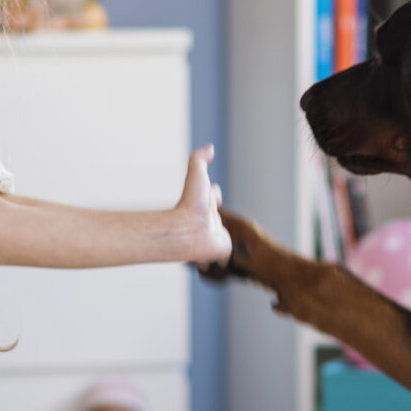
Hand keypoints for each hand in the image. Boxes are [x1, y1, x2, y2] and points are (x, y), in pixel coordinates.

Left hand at [175, 146, 231, 267]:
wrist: (186, 232)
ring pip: (219, 237)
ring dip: (220, 239)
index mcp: (207, 203)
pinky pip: (222, 257)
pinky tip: (221, 264)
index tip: (215, 192)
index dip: (214, 193)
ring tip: (223, 241)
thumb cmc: (190, 204)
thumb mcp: (197, 174)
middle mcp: (210, 220)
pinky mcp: (221, 251)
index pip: (212, 195)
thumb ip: (200, 158)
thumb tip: (210, 147)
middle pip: (216, 216)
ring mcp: (215, 236)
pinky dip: (221, 260)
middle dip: (218, 216)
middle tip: (218, 217)